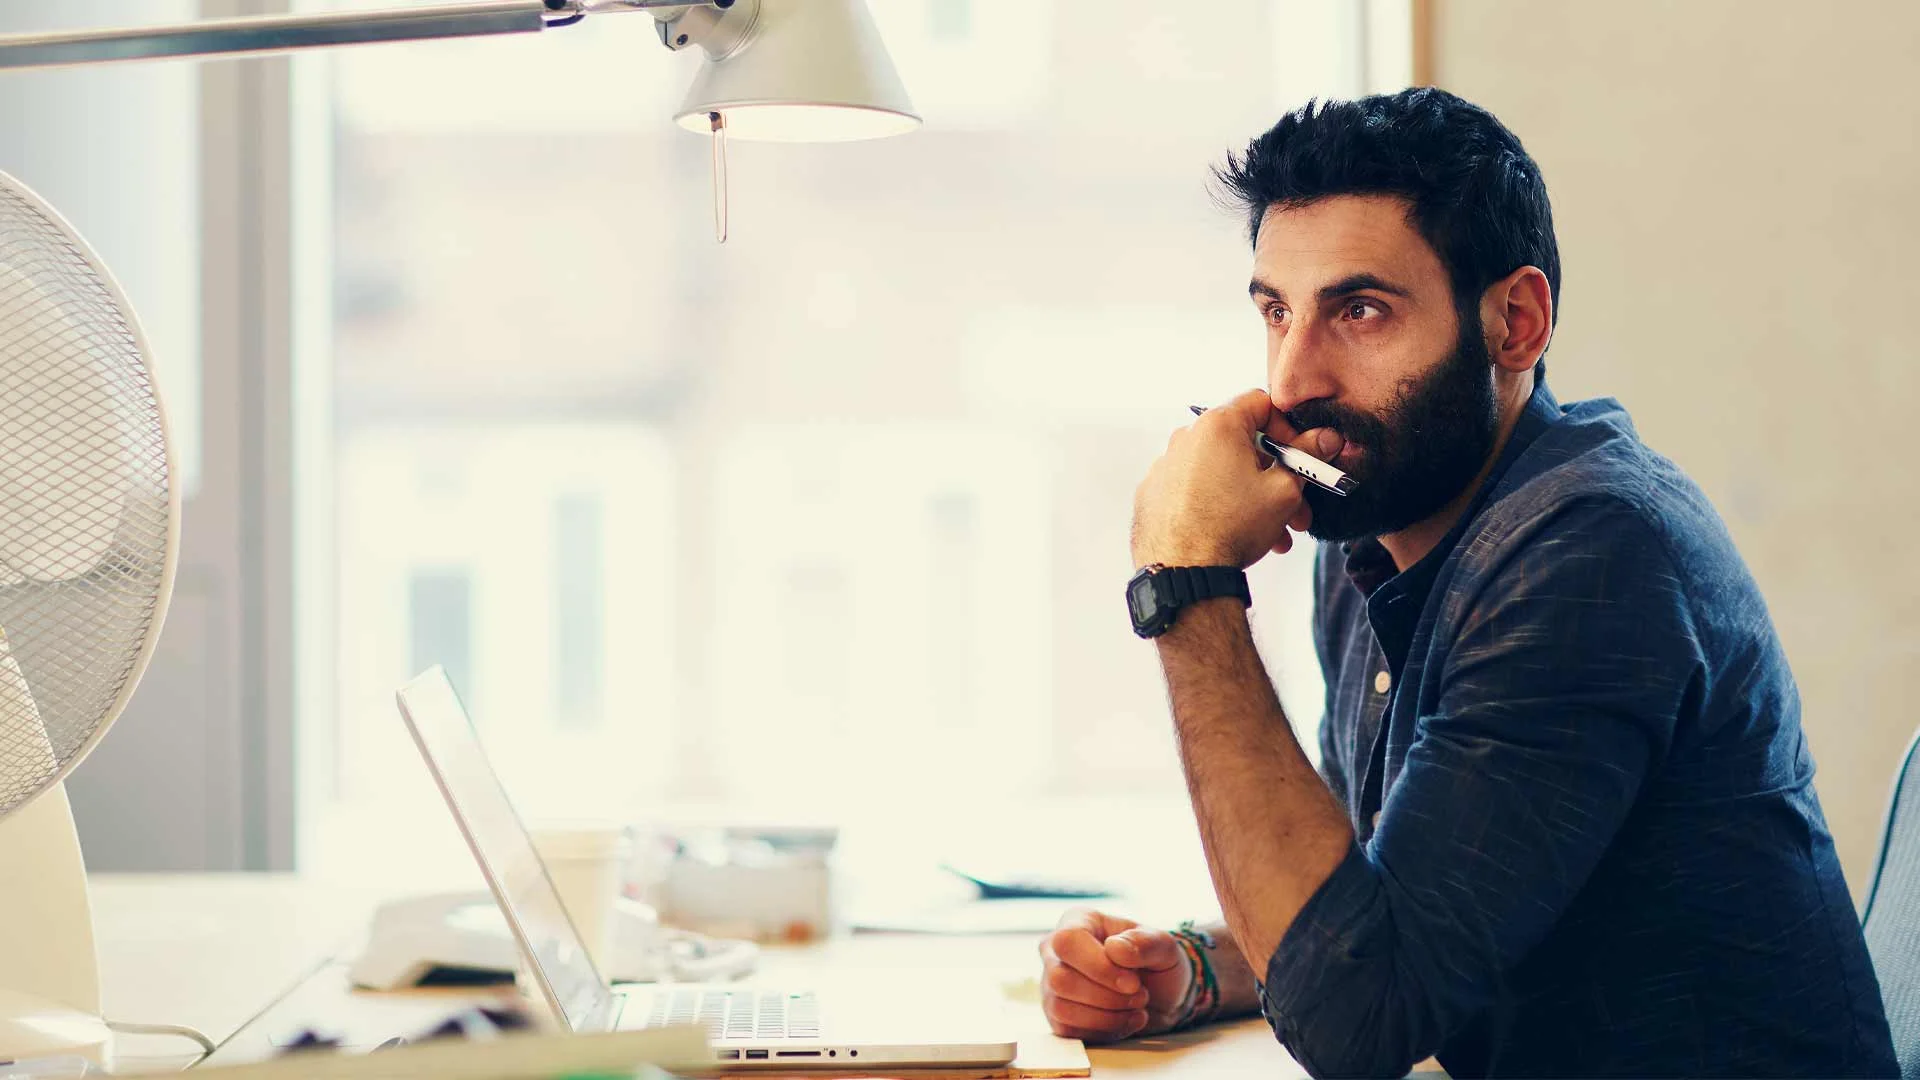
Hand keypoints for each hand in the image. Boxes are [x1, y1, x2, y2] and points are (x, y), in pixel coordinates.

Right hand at [1038, 909, 1191, 1042]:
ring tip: (1135, 1007)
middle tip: (1140, 995)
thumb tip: (1115, 949)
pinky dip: (1103, 1030)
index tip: (1133, 982)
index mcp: (1079, 921)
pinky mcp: (1057, 1015)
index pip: (1068, 941)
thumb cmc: (1158, 964)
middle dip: (1108, 996)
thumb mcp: (1165, 947)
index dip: (1099, 967)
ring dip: (1107, 1016)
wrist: (1162, 997)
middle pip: (1060, 979)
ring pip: (1061, 1008)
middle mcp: (1057, 951)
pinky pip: (1068, 1030)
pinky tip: (1125, 1020)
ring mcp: (1052, 985)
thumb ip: (1146, 943)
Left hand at [1130, 389, 1323, 569]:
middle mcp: (1185, 438)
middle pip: (1242, 445)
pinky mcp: (1154, 495)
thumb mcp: (1284, 489)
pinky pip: (1195, 490)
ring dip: (1253, 497)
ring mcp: (1165, 467)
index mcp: (1216, 425)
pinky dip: (1219, 504)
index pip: (1261, 404)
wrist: (1183, 573)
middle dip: (1277, 475)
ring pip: (1222, 472)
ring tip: (1276, 533)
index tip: (1300, 456)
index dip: (1289, 428)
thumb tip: (1326, 438)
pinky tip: (1237, 534)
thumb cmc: (1232, 527)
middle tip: (1298, 505)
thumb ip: (1306, 457)